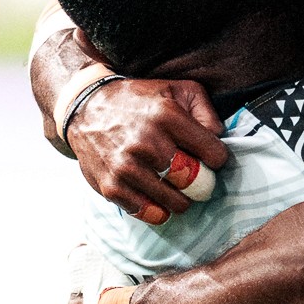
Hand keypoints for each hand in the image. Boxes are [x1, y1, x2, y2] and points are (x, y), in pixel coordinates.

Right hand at [65, 76, 227, 226]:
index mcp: (167, 116)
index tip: (209, 158)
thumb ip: (205, 110)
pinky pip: (150, 213)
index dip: (216, 158)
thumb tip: (218, 137)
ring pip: (175, 202)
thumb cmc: (137, 101)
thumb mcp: (175, 89)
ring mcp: (127, 167)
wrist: (85, 107)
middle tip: (196, 179)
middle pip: (195, 181)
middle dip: (201, 183)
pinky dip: (159, 210)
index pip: (214, 154)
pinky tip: (158, 198)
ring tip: (177, 189)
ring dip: (181, 199)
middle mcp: (147, 142)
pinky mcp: (112, 187)